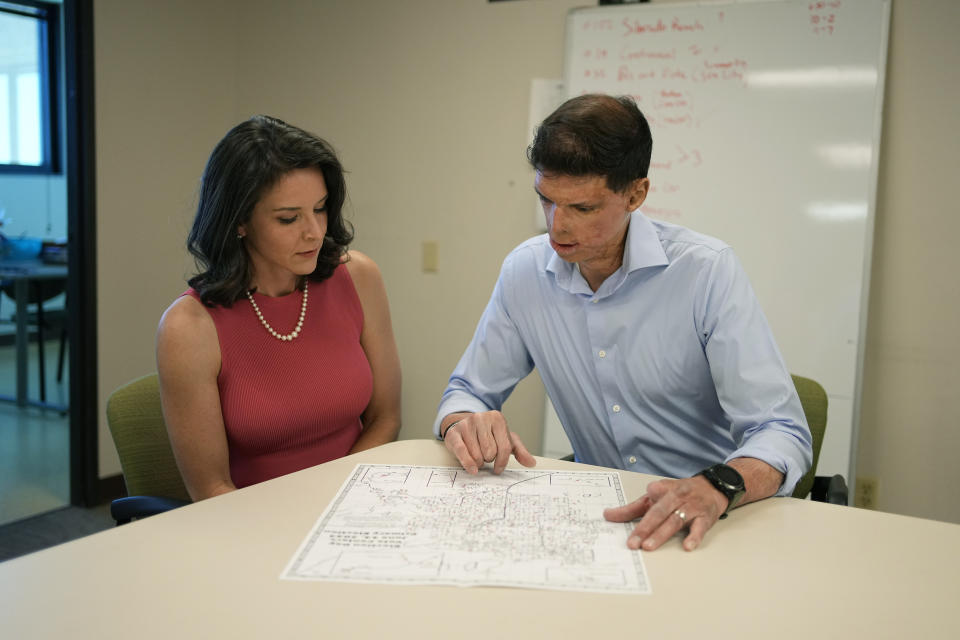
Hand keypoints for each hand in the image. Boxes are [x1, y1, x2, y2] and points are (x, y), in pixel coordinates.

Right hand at [441, 411, 535, 474]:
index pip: (505, 447)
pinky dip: (468, 464)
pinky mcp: (454, 433)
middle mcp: (481, 418)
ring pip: (477, 455)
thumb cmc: (486, 434)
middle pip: (490, 452)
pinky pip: (462, 452)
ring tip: (477, 455)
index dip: (502, 462)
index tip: (498, 469)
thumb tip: (531, 463)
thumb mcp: (505, 439)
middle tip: (485, 456)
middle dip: (488, 459)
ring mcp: (466, 424)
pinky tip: (472, 469)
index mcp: (497, 418)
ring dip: (478, 462)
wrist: (462, 425)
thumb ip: (519, 451)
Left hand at [603, 475, 726, 551]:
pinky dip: (694, 536)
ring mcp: (691, 507)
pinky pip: (700, 528)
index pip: (644, 503)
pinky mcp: (705, 518)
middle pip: (658, 513)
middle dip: (644, 528)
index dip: (630, 513)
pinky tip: (687, 546)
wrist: (712, 487)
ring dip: (661, 534)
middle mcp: (676, 497)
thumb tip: (608, 515)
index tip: (614, 520)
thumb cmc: (679, 493)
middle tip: (632, 543)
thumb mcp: (655, 496)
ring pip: (675, 520)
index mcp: (662, 490)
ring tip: (649, 546)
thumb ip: (632, 508)